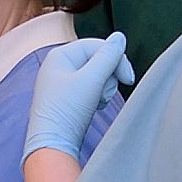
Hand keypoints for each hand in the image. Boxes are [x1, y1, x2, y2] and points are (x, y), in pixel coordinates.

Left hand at [25, 33, 134, 163]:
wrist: (53, 144)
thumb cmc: (67, 110)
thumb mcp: (92, 79)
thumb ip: (109, 56)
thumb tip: (119, 37)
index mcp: (60, 55)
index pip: (98, 45)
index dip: (117, 59)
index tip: (128, 79)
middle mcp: (59, 65)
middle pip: (98, 59)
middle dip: (108, 76)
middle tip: (105, 93)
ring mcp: (62, 82)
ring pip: (97, 75)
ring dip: (104, 88)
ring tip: (97, 102)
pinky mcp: (68, 98)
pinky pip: (90, 89)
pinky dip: (97, 97)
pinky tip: (94, 107)